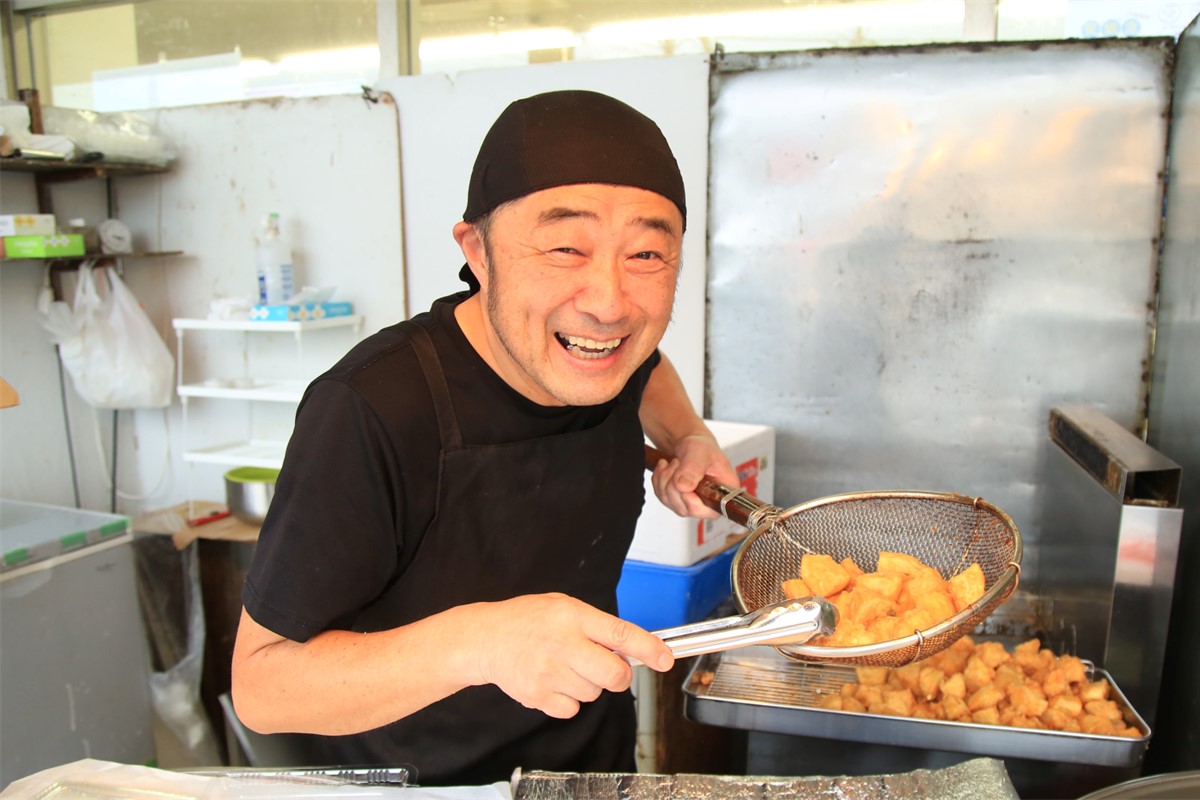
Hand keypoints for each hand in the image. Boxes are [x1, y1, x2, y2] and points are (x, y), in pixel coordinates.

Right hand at [465, 593, 674, 719]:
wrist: (486, 639)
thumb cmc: (528, 620)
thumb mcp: (564, 607)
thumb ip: (597, 625)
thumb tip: (633, 648)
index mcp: (573, 617)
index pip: (621, 634)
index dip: (649, 649)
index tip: (665, 659)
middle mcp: (563, 644)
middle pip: (614, 674)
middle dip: (619, 675)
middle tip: (607, 667)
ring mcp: (550, 673)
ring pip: (594, 693)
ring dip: (589, 684)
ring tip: (566, 666)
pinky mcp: (538, 696)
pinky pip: (572, 709)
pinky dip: (569, 699)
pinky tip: (554, 681)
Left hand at [650, 434, 737, 518]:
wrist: (692, 446)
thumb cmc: (704, 448)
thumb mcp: (702, 452)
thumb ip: (694, 469)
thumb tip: (683, 487)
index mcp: (723, 496)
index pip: (707, 512)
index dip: (690, 501)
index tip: (682, 482)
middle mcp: (708, 504)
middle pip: (683, 508)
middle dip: (674, 483)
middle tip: (677, 463)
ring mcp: (690, 504)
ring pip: (669, 501)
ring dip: (664, 479)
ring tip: (673, 462)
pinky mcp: (676, 501)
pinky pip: (660, 495)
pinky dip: (658, 479)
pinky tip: (665, 467)